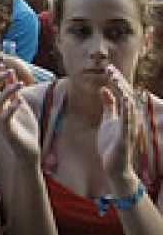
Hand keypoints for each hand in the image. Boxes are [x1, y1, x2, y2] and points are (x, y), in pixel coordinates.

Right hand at [0, 63, 39, 162]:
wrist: (27, 152)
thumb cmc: (23, 128)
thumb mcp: (19, 104)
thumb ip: (13, 90)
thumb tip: (10, 72)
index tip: (1, 63)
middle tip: (8, 70)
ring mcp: (0, 121)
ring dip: (7, 90)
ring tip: (20, 84)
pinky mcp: (8, 131)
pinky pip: (5, 117)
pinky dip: (12, 107)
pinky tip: (20, 101)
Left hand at [97, 65, 138, 188]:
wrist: (114, 166)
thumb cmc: (112, 144)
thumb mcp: (108, 120)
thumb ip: (109, 105)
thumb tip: (104, 88)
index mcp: (125, 114)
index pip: (122, 93)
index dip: (116, 80)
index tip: (108, 68)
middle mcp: (130, 119)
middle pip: (126, 96)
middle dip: (118, 82)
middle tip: (109, 68)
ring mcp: (130, 128)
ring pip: (129, 106)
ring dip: (123, 92)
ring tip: (116, 79)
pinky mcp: (127, 137)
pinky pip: (129, 122)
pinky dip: (128, 110)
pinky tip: (124, 99)